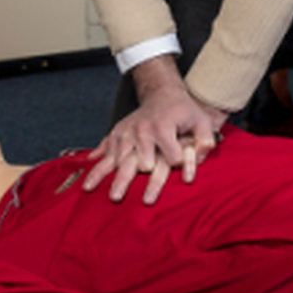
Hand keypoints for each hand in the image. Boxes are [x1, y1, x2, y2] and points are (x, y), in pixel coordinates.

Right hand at [85, 55, 227, 203]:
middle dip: (129, 180)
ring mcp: (126, 132)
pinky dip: (96, 166)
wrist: (163, 94)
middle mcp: (141, 130)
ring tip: (94, 192)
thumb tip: (199, 160)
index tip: (179, 162)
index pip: (171, 156)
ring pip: (116, 160)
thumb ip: (206, 141)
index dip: (178, 162)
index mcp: (163, 127)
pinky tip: (87, 182)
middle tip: (117, 198)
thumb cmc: (185, 112)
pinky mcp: (116, 133)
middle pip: (136, 163)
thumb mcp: (202, 122)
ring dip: (108, 177)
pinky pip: (104, 151)